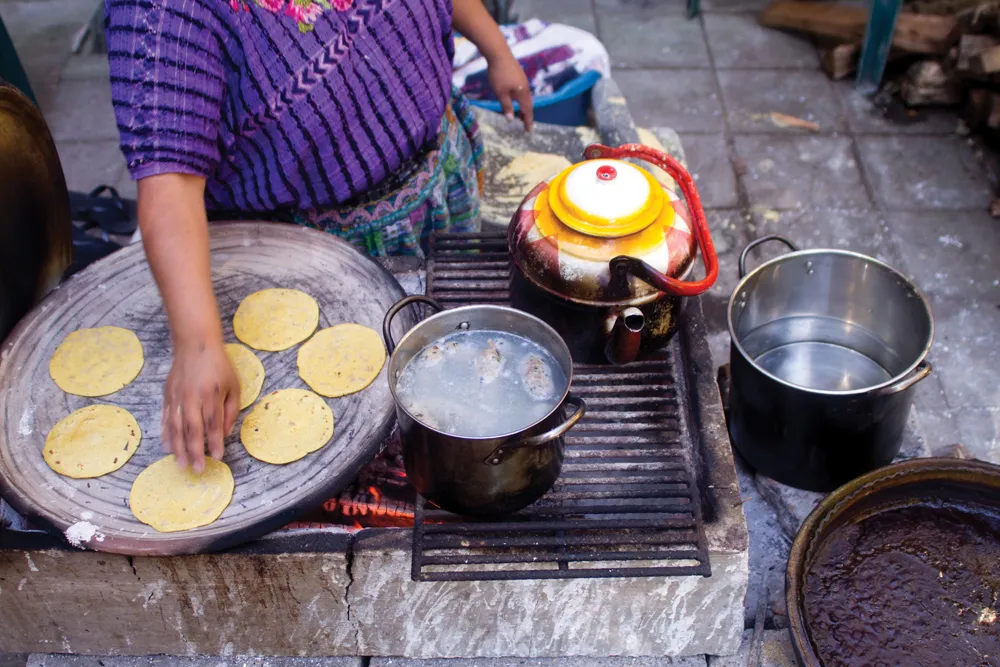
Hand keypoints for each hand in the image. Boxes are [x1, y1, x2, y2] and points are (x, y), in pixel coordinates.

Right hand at [162, 339, 240, 471]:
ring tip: (182, 464)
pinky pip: (166, 418)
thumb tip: (224, 433)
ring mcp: (177, 396)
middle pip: (193, 429)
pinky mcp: (167, 395)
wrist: (195, 344)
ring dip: (179, 448)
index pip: (213, 423)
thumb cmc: (219, 366)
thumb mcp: (234, 385)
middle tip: (198, 469)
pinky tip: (168, 447)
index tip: (218, 457)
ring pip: (176, 427)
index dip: (215, 442)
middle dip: (195, 451)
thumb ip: (230, 410)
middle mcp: (192, 396)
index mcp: (212, 393)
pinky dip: (166, 434)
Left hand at [487, 52, 533, 131]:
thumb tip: (511, 119)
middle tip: (527, 126)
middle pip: (528, 104)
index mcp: (522, 93)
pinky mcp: (518, 75)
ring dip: (524, 107)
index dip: (527, 121)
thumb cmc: (498, 74)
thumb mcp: (500, 93)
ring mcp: (523, 80)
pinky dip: (521, 99)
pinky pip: (522, 91)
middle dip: (527, 115)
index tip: (529, 131)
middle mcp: (525, 87)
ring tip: (520, 116)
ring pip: (526, 97)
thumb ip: (506, 106)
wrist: (499, 53)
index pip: (527, 110)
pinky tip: (516, 100)